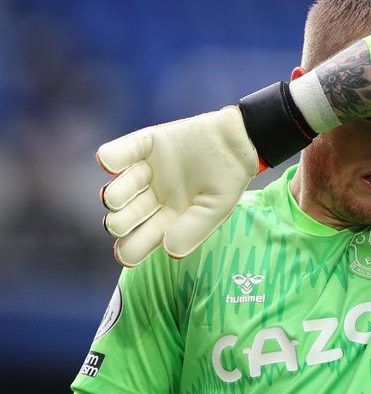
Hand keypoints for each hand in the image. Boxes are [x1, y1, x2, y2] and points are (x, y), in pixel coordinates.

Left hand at [97, 106, 257, 266]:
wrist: (238, 141)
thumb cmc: (229, 179)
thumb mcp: (216, 210)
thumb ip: (193, 230)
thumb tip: (169, 251)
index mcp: (169, 219)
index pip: (142, 240)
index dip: (129, 250)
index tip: (126, 253)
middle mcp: (154, 197)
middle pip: (124, 218)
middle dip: (118, 223)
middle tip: (119, 222)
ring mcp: (148, 171)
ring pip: (118, 189)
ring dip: (113, 195)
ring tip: (114, 197)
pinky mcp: (147, 145)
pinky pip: (119, 153)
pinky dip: (110, 157)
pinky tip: (108, 163)